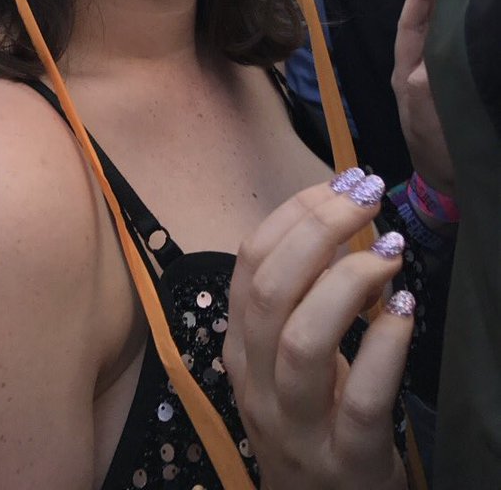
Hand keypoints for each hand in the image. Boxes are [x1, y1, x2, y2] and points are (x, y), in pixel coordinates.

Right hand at [224, 176, 409, 489]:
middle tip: (366, 198)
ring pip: (303, 341)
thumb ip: (300, 298)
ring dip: (348, 282)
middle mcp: (257, 385)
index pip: (249, 262)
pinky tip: (404, 311)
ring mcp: (298, 427)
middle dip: (319, 231)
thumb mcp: (284, 361)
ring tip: (389, 254)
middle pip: (271, 291)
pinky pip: (362, 398)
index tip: (338, 183)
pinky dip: (385, 346)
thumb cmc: (310, 420)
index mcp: (240, 349)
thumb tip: (339, 216)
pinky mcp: (347, 461)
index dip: (293, 214)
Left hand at [392, 0, 454, 194]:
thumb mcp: (426, 120)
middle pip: (425, 19)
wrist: (452, 185)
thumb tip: (427, 59)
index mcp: (407, 72)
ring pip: (439, 29)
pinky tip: (470, 12)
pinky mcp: (453, 84)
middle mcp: (418, 68)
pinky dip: (459, 24)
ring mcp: (435, 75)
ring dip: (446, 1)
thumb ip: (424, 87)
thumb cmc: (438, 151)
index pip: (412, 23)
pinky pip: (453, 46)